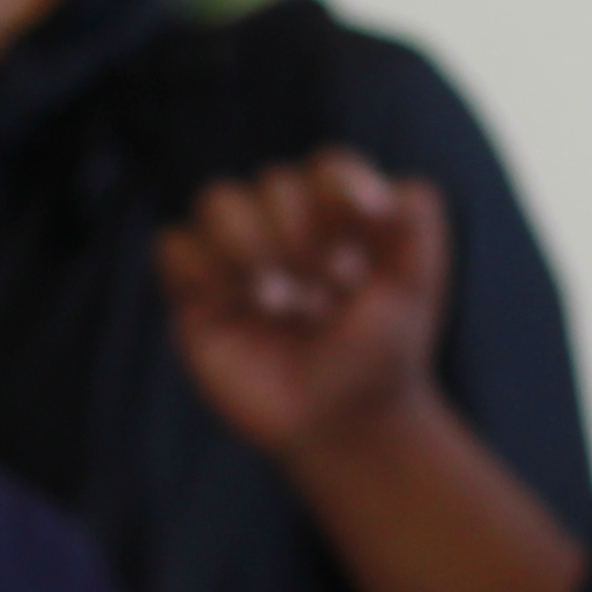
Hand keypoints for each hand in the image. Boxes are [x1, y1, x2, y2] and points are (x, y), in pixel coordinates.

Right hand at [157, 152, 451, 464]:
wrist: (345, 424)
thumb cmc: (382, 353)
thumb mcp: (416, 283)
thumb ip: (418, 217)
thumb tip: (377, 186)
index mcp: (338, 215)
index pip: (327, 168)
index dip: (342, 197)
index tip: (362, 250)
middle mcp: (283, 224)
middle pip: (275, 184)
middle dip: (304, 238)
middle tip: (329, 298)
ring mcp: (237, 256)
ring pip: (218, 201)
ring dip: (252, 245)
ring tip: (281, 304)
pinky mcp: (197, 293)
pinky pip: (173, 247)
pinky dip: (203, 268)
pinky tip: (238, 306)